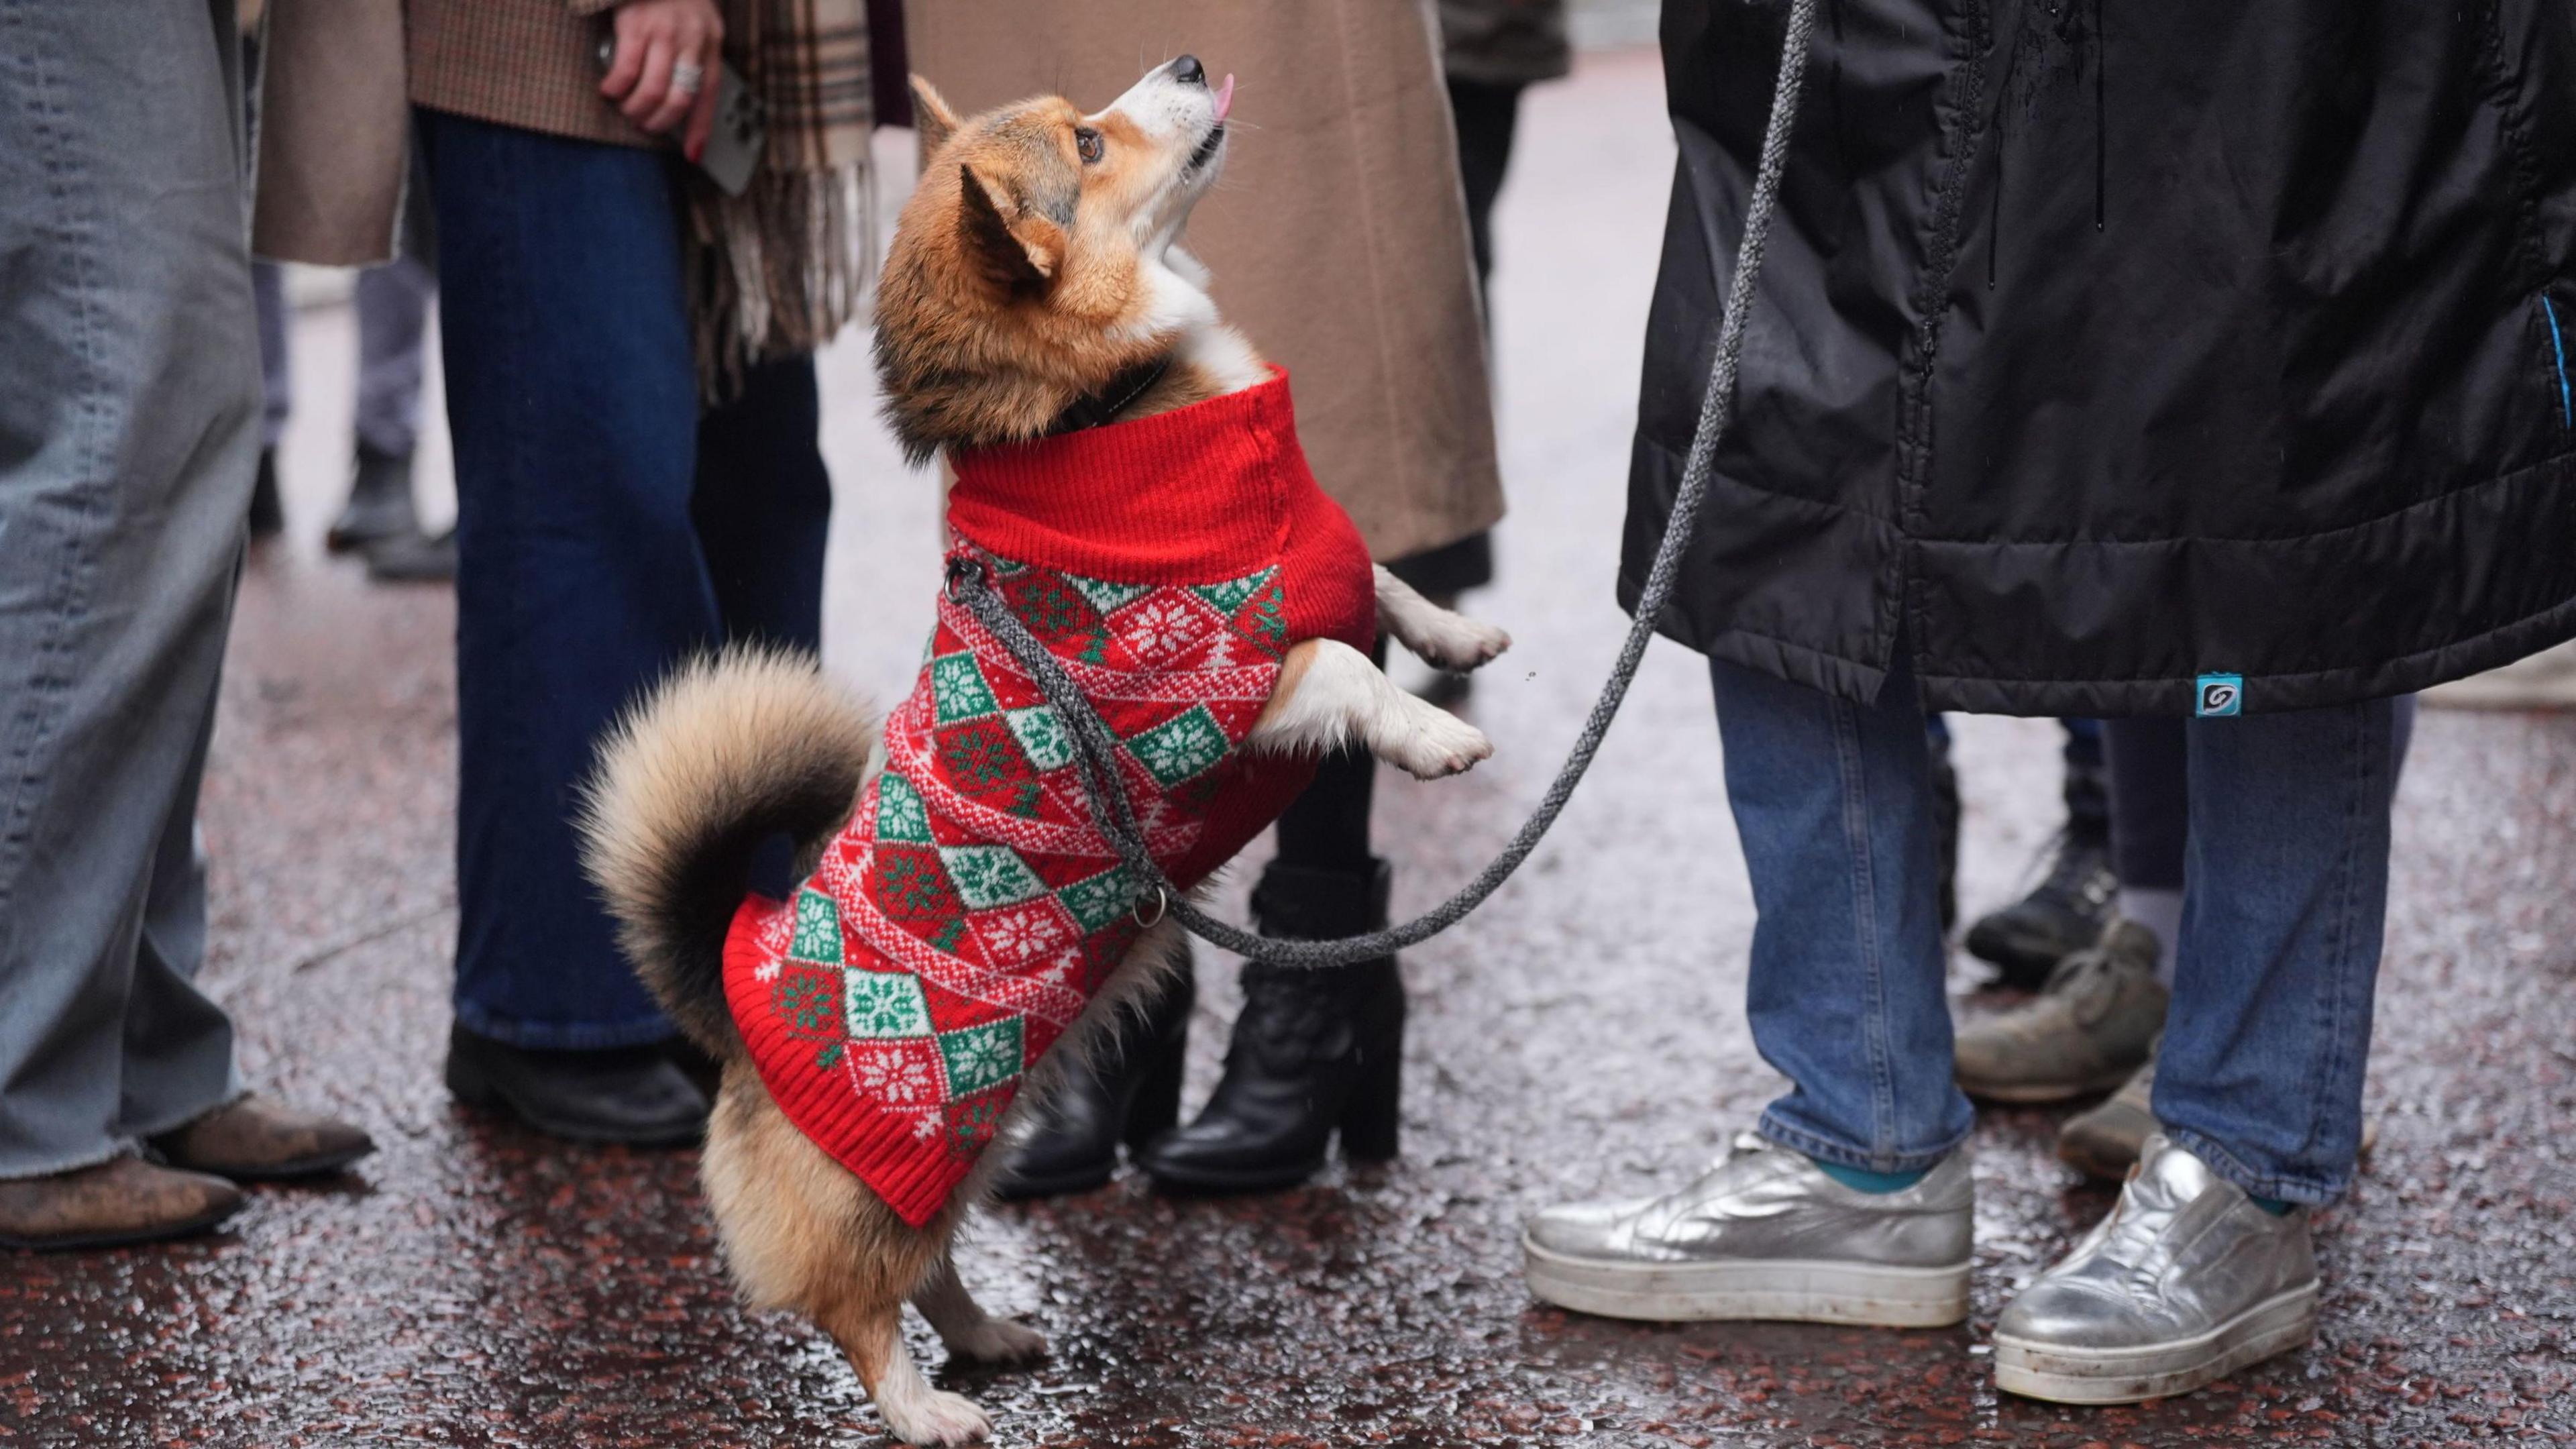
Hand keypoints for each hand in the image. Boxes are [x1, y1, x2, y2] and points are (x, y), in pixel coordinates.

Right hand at [600, 0, 722, 157]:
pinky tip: (610, 90)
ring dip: (637, 109)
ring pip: (653, 90)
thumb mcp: (697, 25)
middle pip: (680, 98)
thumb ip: (694, 56)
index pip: (710, 94)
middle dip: (660, 122)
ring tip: (627, 109)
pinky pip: (626, 70)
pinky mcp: (635, 24)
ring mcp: (664, 32)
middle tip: (645, 125)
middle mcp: (691, 39)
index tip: (692, 154)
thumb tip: (681, 101)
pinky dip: (616, 88)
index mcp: (710, 42)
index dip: (700, 128)